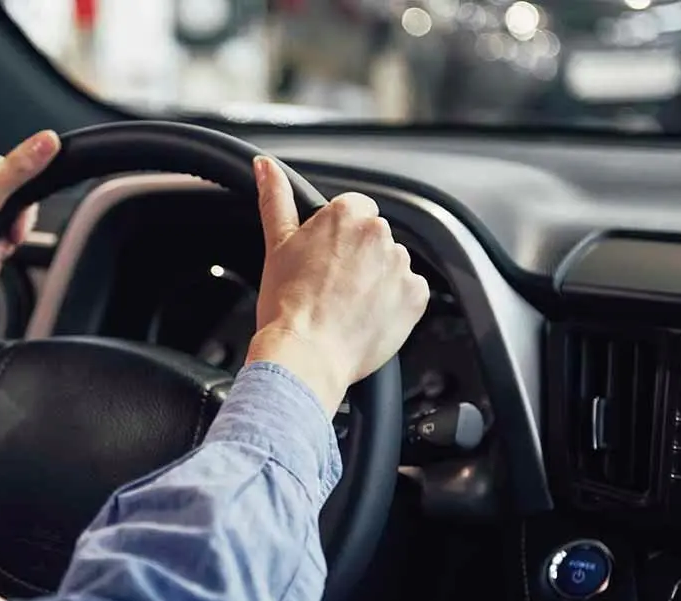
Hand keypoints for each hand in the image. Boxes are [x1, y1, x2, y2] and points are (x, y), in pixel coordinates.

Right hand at [244, 156, 429, 415]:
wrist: (305, 356)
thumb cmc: (286, 305)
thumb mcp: (276, 245)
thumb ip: (275, 198)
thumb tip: (265, 166)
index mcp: (347, 214)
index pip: (352, 209)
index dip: (335, 237)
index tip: (322, 260)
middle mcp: (380, 233)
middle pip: (372, 236)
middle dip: (357, 256)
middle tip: (329, 286)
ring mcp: (400, 265)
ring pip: (390, 264)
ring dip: (375, 279)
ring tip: (346, 306)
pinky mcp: (415, 297)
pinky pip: (409, 292)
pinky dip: (393, 303)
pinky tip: (366, 317)